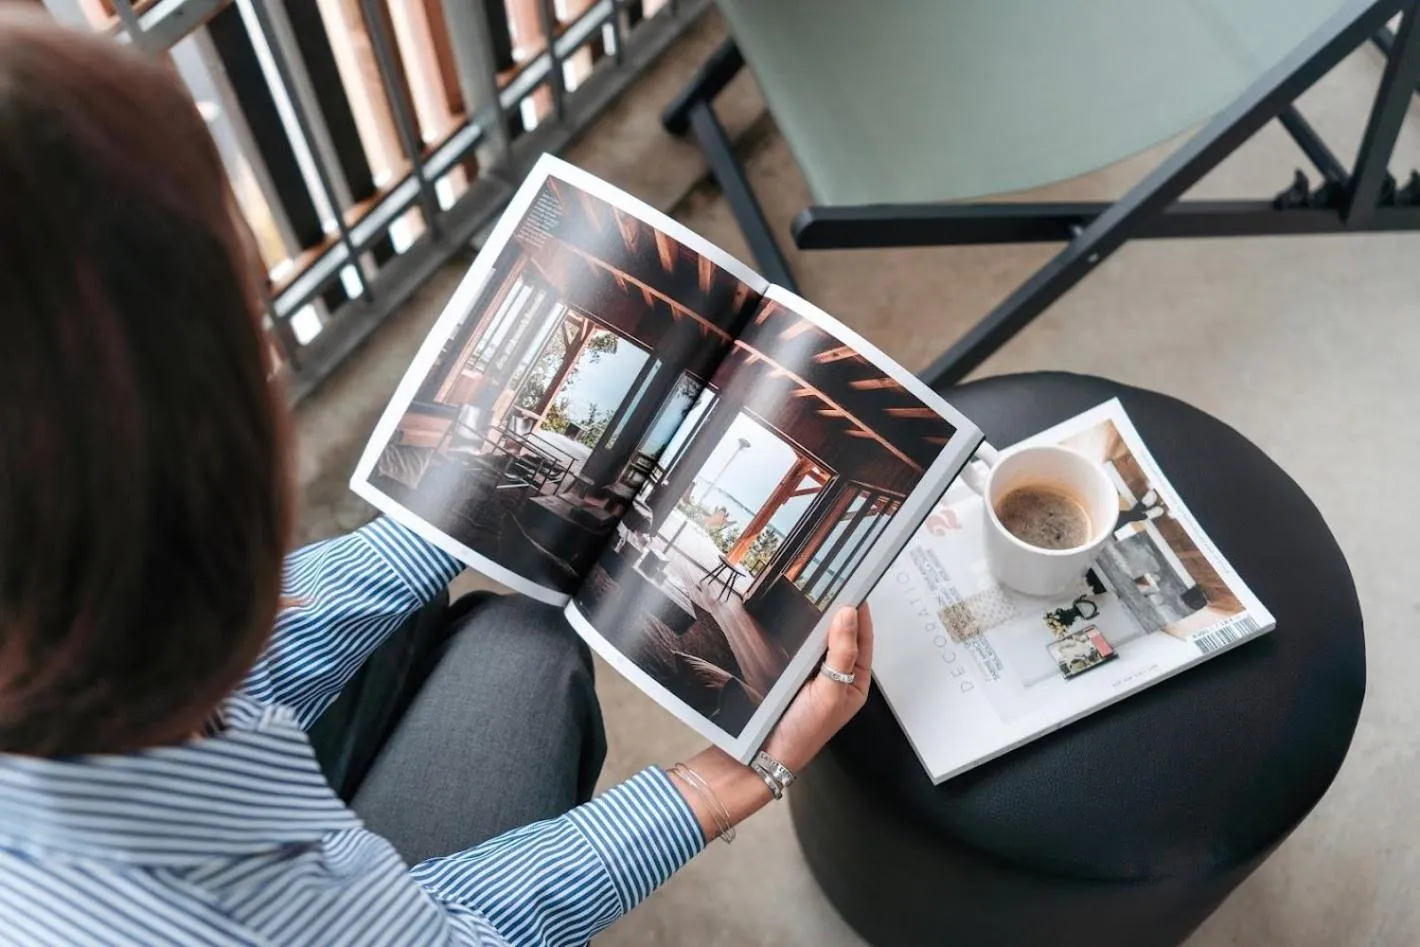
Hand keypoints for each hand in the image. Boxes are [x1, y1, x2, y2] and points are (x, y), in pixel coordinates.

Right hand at [761, 602, 874, 772]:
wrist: (761, 752)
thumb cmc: (802, 732)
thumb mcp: (831, 692)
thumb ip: (841, 653)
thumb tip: (849, 614)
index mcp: (854, 682)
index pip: (863, 639)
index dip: (861, 612)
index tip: (855, 585)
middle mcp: (835, 676)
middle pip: (840, 635)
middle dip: (837, 611)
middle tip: (831, 583)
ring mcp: (811, 673)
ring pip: (817, 639)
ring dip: (816, 620)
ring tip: (812, 594)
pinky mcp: (789, 672)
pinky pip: (796, 645)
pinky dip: (796, 631)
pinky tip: (790, 619)